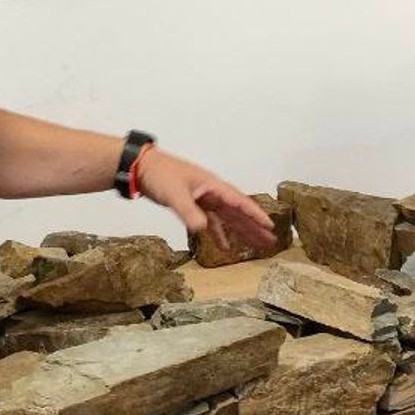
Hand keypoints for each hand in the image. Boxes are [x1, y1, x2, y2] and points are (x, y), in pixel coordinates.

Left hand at [136, 150, 278, 251]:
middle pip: (239, 212)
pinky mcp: (195, 206)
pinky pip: (212, 222)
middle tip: (271, 240)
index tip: (270, 224)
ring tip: (258, 244)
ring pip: (228, 218)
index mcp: (213, 186)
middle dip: (255, 226)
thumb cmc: (161, 174)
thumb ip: (189, 211)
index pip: (240, 201)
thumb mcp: (175, 194)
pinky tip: (226, 246)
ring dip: (242, 231)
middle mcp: (213, 193)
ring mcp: (205, 200)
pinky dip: (219, 234)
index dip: (255, 214)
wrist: (143, 168)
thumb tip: (203, 228)